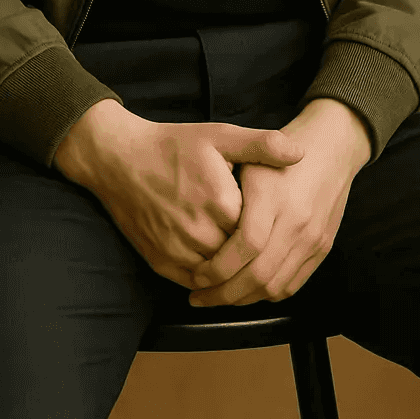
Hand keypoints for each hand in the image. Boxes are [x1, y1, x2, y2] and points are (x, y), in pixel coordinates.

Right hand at [53, 100, 305, 289]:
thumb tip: (300, 152)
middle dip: (253, 252)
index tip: (274, 218)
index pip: (261, 231)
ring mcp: (178, 252)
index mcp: (221, 203)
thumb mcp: (219, 136)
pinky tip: (219, 266)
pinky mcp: (161, 263)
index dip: (270, 227)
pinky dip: (209, 280)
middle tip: (264, 242)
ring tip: (246, 257)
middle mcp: (200, 233)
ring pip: (220, 276)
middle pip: (242, 257)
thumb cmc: (172, 146)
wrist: (119, 160)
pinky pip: (195, 282)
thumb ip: (261, 145)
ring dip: (233, 270)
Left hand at [187, 101, 370, 307]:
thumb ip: (227, 190)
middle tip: (199, 298)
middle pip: (259, 275)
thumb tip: (200, 230)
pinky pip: (292, 284)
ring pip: (275, 286)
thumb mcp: (249, 155)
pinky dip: (266, 295)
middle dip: (224, 294)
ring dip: (243, 299)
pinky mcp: (322, 248)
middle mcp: (296, 221)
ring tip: (218, 298)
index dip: (218, 268)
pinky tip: (248, 291)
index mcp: (274, 196)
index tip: (196, 276)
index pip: (245, 246)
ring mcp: (312, 238)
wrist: (332, 146)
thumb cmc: (282, 148)